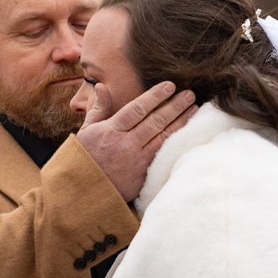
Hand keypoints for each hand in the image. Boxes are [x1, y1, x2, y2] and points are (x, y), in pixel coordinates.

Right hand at [76, 81, 196, 201]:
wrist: (84, 191)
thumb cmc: (85, 157)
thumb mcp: (86, 131)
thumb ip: (98, 108)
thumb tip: (102, 87)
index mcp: (112, 130)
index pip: (138, 109)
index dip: (155, 96)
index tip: (170, 86)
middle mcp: (126, 144)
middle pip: (155, 121)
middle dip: (175, 106)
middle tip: (190, 94)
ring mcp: (136, 160)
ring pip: (163, 138)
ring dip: (181, 122)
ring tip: (194, 110)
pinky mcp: (143, 175)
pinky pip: (163, 156)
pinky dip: (176, 143)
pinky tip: (187, 134)